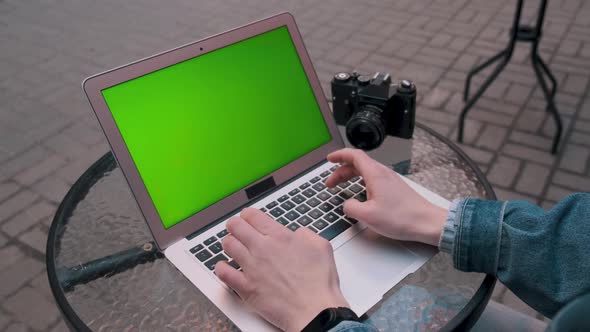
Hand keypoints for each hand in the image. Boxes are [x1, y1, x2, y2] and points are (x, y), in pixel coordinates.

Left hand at [215, 208, 348, 331]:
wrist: (316, 311)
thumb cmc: (320, 283)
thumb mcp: (322, 247)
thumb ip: (306, 234)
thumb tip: (297, 233)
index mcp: (280, 237)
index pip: (252, 215)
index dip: (248, 215)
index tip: (247, 218)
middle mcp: (262, 249)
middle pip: (235, 226)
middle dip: (235, 226)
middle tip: (237, 230)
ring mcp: (252, 268)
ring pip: (227, 245)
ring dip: (229, 243)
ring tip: (233, 247)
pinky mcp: (246, 287)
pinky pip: (222, 272)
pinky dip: (221, 267)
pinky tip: (225, 268)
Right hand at [326, 148, 446, 245]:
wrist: (427, 223)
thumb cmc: (402, 218)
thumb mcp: (368, 215)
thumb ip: (351, 208)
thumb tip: (347, 205)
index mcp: (375, 174)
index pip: (354, 155)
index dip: (339, 155)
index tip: (329, 159)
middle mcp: (383, 174)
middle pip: (357, 164)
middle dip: (340, 171)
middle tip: (330, 183)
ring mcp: (390, 180)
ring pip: (365, 172)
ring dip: (350, 177)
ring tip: (341, 187)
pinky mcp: (394, 189)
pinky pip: (373, 179)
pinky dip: (360, 183)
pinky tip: (358, 194)